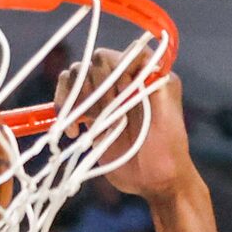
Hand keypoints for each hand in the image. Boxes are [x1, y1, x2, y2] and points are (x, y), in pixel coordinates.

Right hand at [56, 48, 192, 201]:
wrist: (154, 180)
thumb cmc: (168, 149)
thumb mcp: (168, 113)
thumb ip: (155, 81)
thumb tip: (139, 50)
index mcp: (144, 74)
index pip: (122, 53)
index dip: (119, 70)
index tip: (126, 94)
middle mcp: (122, 79)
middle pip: (95, 61)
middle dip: (99, 88)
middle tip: (110, 117)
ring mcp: (103, 96)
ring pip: (75, 75)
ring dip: (78, 98)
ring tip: (91, 123)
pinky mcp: (87, 113)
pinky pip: (65, 97)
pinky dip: (63, 109)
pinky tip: (73, 132)